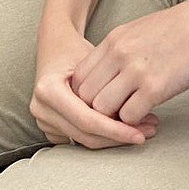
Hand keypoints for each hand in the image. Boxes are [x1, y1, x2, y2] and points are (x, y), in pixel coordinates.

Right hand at [31, 19, 159, 149]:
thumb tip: (137, 112)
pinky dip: (103, 136)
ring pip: (84, 140)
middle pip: (85, 134)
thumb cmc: (77, 50)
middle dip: (118, 137)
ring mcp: (43, 120)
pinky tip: (124, 130)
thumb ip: (109, 89)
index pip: (87, 120)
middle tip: (147, 132)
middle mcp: (41, 108)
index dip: (115, 130)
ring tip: (142, 129)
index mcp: (49, 90)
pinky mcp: (51, 128)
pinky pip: (80, 139)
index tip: (140, 133)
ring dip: (113, 139)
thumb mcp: (95, 62)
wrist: (55, 49)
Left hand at [69, 0, 188, 127]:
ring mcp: (135, 70)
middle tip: (115, 116)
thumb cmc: (187, 26)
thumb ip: (124, 49)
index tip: (104, 101)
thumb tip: (113, 73)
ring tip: (131, 120)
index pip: (79, 75)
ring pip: (101, 109)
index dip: (88, 94)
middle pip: (84, 95)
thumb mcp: (144, 29)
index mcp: (115, 38)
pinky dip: (135, 123)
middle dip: (95, 111)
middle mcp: (119, 53)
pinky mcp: (156, 88)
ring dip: (114, 120)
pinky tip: (149, 117)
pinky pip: (128, 117)